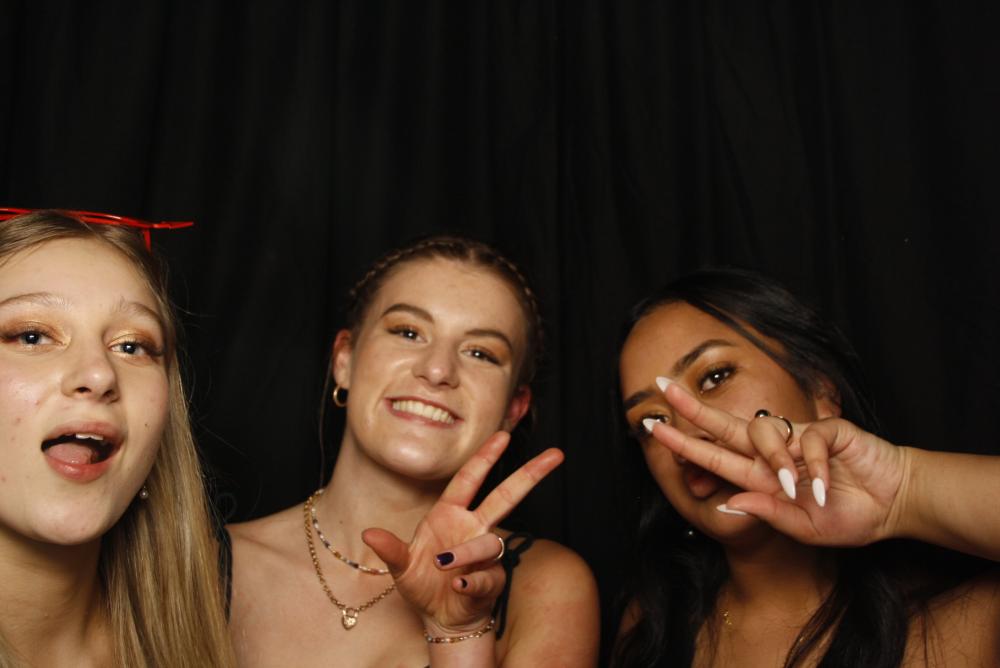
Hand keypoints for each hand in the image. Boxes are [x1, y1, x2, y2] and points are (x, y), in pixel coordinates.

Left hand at [362, 431, 563, 633]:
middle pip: (506, 496)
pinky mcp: (492, 579)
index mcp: (450, 514)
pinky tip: (459, 585)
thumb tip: (369, 534)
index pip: (470, 479)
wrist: (440, 617)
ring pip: (489, 544)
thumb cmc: (422, 584)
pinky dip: (473, 581)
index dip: (485, 457)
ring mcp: (485, 554)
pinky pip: (488, 576)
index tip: (502, 435)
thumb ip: (389, 550)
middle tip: (556, 455)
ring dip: (468, 553)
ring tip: (445, 567)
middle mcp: (472, 528)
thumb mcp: (400, 566)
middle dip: (530, 475)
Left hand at [648, 380, 907, 546]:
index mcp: (762, 477)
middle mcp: (774, 454)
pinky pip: (809, 441)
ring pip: (765, 433)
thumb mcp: (803, 527)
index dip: (685, 443)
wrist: (893, 507)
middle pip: (725, 425)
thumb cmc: (848, 517)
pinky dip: (814, 468)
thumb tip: (727, 503)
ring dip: (775, 462)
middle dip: (693, 407)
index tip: (652, 428)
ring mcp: (798, 439)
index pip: (715, 456)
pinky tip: (824, 488)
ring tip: (795, 489)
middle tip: (662, 387)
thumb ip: (768, 513)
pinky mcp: (827, 430)